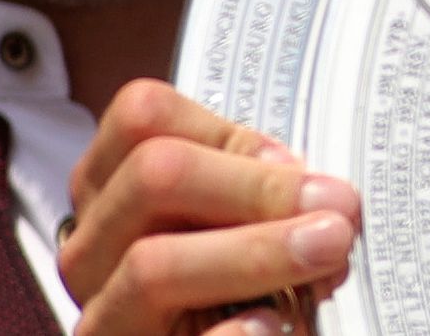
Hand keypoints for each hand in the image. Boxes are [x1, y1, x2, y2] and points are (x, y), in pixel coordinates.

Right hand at [61, 79, 361, 335]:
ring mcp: (102, 316)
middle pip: (153, 176)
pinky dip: (232, 335)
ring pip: (152, 265)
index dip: (225, 131)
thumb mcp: (233, 225)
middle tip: (339, 209)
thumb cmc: (237, 290)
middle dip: (256, 188)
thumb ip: (254, 193)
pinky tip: (271, 326)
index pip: (141, 116)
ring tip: (326, 254)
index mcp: (112, 191)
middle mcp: (90, 249)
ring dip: (255, 253)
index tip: (293, 164)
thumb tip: (321, 190)